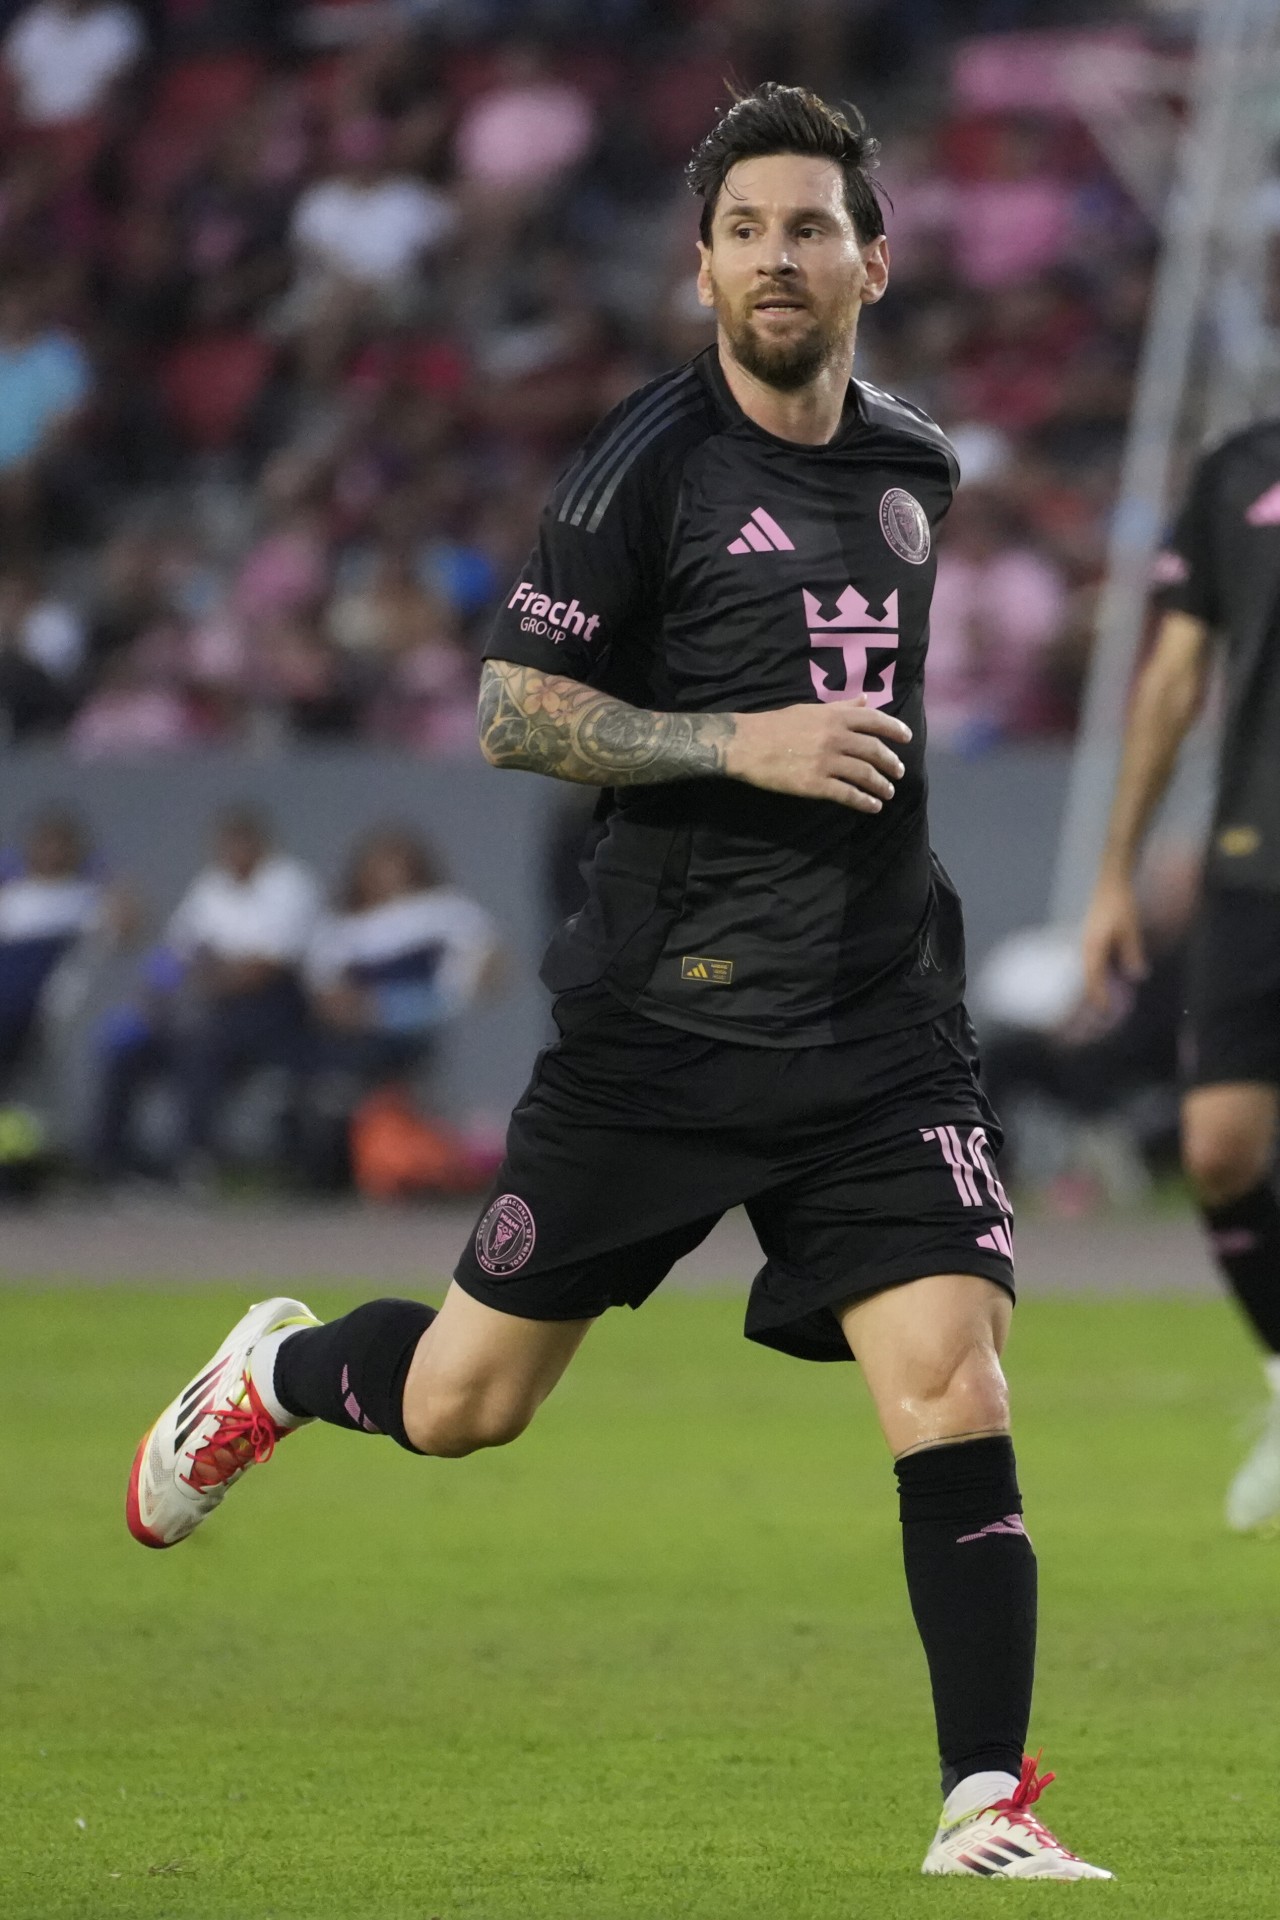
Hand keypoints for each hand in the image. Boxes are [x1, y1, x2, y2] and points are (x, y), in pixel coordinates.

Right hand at [725, 696, 910, 812]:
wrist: (747, 744)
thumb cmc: (776, 724)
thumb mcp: (811, 709)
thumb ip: (841, 707)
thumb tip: (865, 699)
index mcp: (835, 716)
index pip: (874, 720)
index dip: (894, 729)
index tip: (906, 738)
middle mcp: (836, 737)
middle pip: (874, 751)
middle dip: (890, 762)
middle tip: (899, 772)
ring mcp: (827, 762)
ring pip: (865, 774)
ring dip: (881, 784)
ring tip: (888, 791)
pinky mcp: (816, 784)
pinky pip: (848, 794)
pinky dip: (864, 801)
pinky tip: (873, 806)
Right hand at [1081, 873, 1147, 1009]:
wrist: (1112, 883)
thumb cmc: (1120, 904)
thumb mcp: (1130, 929)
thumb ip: (1132, 953)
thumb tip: (1137, 976)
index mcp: (1092, 946)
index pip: (1092, 978)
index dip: (1098, 996)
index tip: (1104, 1012)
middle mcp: (1086, 946)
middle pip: (1087, 977)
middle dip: (1094, 994)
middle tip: (1102, 1012)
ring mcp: (1087, 941)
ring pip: (1089, 969)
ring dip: (1095, 984)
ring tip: (1104, 999)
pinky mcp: (1092, 937)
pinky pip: (1092, 961)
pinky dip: (1098, 973)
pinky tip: (1107, 976)